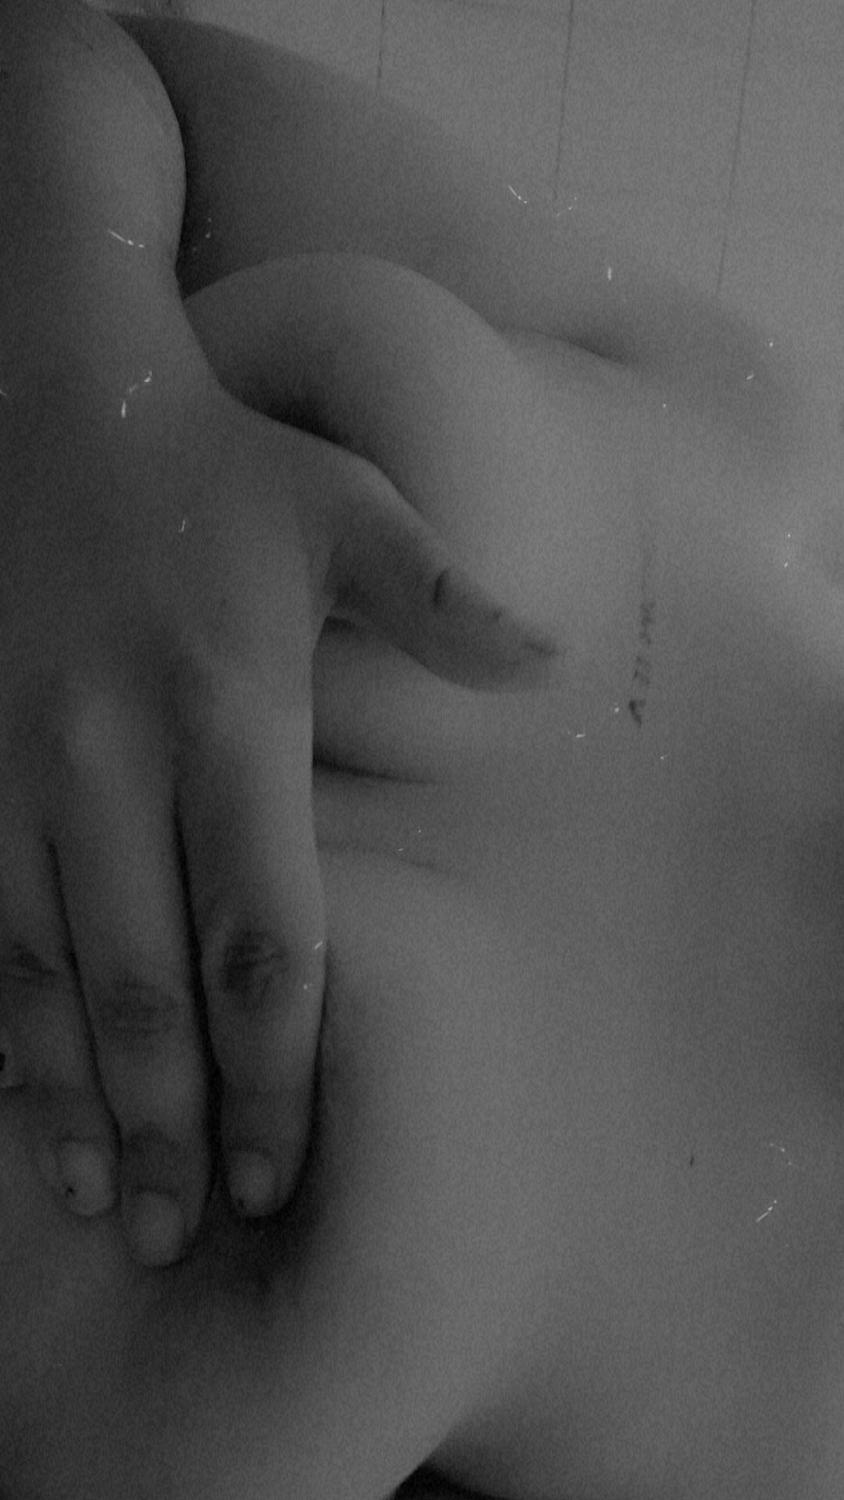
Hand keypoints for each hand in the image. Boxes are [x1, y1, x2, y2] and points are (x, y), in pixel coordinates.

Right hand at [0, 368, 559, 1267]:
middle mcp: (117, 759)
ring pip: (46, 970)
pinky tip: (19, 1102)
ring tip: (98, 1206)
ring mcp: (27, 769)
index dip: (271, 1062)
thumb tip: (551, 665)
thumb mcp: (348, 508)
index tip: (280, 1166)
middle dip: (167, 1120)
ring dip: (72, 1099)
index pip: (260, 928)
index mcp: (230, 712)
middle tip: (185, 1237)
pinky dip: (3, 1022)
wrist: (56, 402)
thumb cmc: (220, 468)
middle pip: (148, 980)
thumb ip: (442, 599)